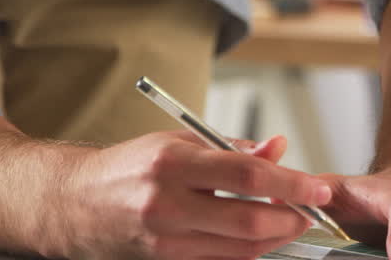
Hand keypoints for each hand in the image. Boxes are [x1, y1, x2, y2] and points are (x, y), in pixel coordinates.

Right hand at [45, 132, 329, 259]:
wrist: (72, 203)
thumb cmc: (130, 167)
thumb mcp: (179, 141)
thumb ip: (233, 147)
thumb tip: (279, 149)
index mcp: (172, 162)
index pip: (247, 173)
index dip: (292, 183)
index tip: (318, 187)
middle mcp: (166, 202)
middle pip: (248, 219)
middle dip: (291, 219)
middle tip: (312, 212)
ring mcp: (163, 238)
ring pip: (239, 248)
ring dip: (275, 238)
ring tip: (291, 223)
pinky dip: (247, 251)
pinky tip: (259, 237)